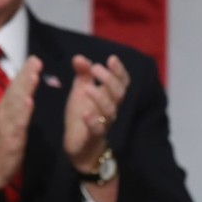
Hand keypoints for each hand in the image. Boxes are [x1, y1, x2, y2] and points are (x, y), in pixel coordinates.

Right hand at [0, 56, 41, 201]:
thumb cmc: (3, 148)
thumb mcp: (12, 125)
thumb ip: (17, 110)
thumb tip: (24, 95)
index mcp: (6, 111)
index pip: (15, 89)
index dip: (24, 74)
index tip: (34, 59)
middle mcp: (4, 115)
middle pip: (14, 92)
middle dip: (25, 75)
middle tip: (35, 59)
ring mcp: (7, 127)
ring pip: (15, 104)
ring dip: (24, 88)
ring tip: (33, 74)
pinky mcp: (10, 140)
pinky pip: (17, 124)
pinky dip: (22, 112)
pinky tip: (29, 102)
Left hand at [64, 54, 128, 172]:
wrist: (79, 144)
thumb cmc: (83, 114)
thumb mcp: (82, 91)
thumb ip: (83, 74)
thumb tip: (79, 57)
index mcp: (110, 96)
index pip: (122, 82)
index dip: (119, 71)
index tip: (111, 59)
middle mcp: (111, 108)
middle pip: (119, 93)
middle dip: (110, 80)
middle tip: (96, 68)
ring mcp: (104, 122)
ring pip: (110, 110)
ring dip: (100, 97)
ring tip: (88, 88)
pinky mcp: (94, 136)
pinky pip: (98, 129)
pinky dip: (93, 121)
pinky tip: (86, 114)